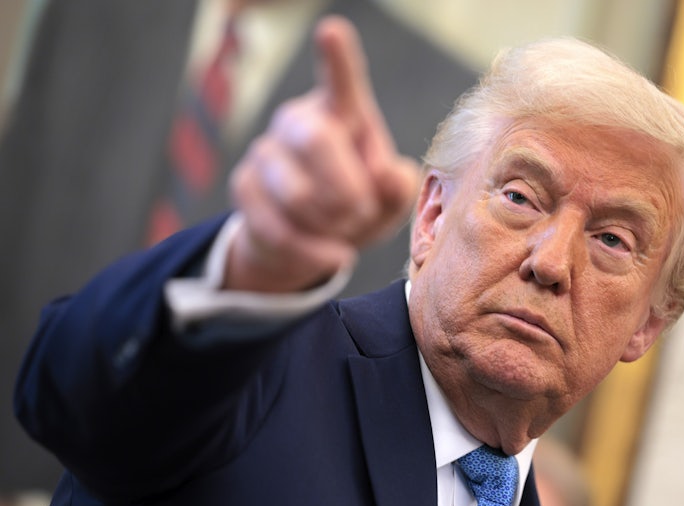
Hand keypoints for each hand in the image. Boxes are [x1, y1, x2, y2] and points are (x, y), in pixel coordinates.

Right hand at [226, 16, 420, 292]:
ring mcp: (265, 151)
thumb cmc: (357, 207)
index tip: (332, 31)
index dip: (337, 57)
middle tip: (359, 212)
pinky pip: (278, 227)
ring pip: (294, 192)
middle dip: (345, 190)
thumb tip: (391, 175)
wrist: (310, 243)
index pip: (340, 81)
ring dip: (330, 224)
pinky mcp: (244, 187)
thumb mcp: (388, 201)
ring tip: (343, 230)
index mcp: (342, 113)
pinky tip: (332, 255)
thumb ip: (398, 187)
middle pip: (315, 140)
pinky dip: (313, 251)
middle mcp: (298, 121)